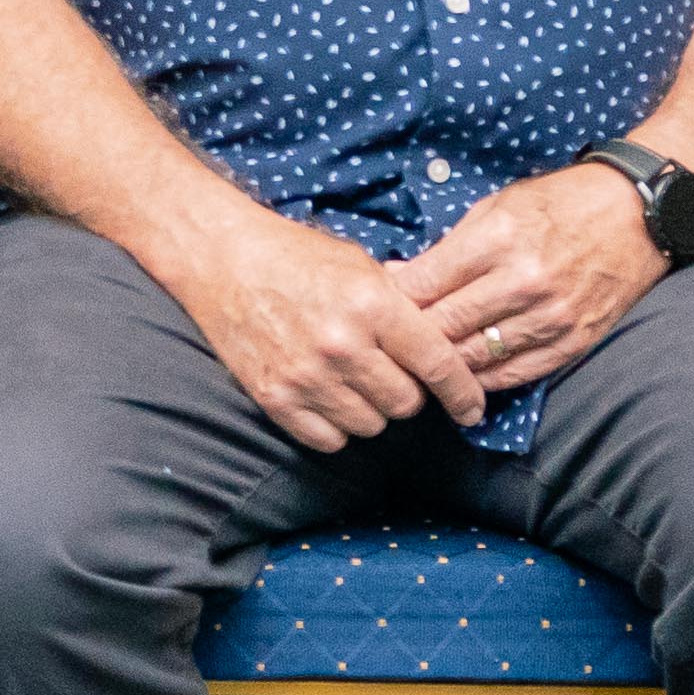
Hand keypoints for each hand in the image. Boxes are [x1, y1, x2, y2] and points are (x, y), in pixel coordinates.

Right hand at [147, 191, 481, 450]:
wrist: (221, 257)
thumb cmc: (295, 254)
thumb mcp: (360, 264)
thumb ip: (403, 306)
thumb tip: (447, 345)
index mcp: (372, 304)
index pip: (437, 364)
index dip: (462, 393)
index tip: (472, 409)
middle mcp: (342, 344)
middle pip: (406, 403)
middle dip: (408, 393)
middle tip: (390, 372)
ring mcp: (305, 375)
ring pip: (370, 425)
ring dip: (372, 410)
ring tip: (354, 380)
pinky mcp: (274, 397)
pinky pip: (329, 439)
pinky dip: (335, 426)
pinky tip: (329, 397)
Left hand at [386, 162, 672, 407]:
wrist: (636, 212)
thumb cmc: (560, 202)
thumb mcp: (497, 206)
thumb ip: (448, 247)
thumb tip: (398, 279)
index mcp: (498, 239)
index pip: (425, 286)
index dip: (395, 303)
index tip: (380, 310)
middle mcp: (524, 280)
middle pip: (445, 326)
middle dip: (413, 337)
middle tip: (391, 345)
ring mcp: (552, 315)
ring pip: (476, 357)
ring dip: (445, 364)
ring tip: (424, 364)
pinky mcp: (574, 339)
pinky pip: (516, 374)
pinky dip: (485, 378)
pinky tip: (467, 374)